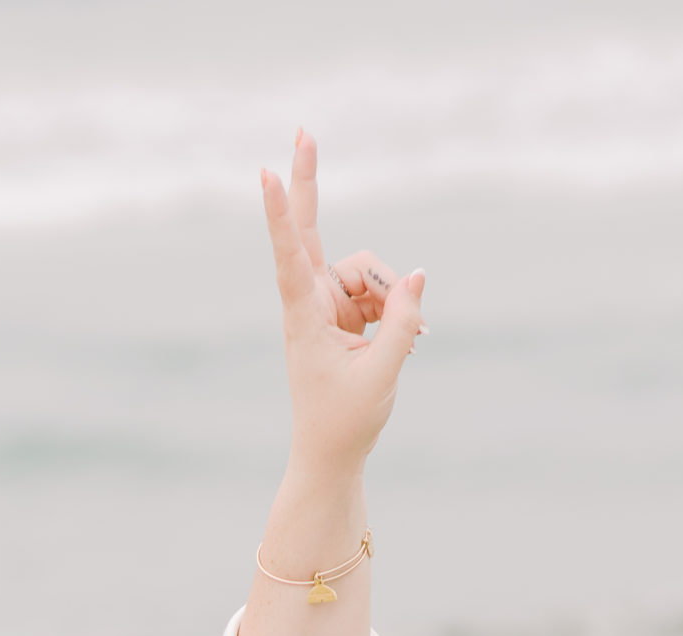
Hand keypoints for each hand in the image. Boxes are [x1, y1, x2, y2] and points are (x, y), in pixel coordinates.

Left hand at [260, 131, 424, 479]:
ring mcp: (328, 307)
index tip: (265, 173)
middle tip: (304, 129)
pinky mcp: (345, 316)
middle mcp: (311, 304)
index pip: (291, 255)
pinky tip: (407, 342)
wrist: (332, 458)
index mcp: (305, 318)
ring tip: (399, 343)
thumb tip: (416, 274)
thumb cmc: (346, 423)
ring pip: (368, 271)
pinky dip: (397, 311)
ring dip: (392, 297)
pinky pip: (379, 292)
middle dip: (309, 183)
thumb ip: (403, 324)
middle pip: (312, 232)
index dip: (281, 213)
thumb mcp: (382, 375)